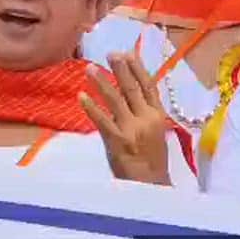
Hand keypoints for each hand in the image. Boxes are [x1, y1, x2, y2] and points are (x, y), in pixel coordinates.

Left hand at [81, 54, 171, 185]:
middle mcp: (146, 118)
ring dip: (101, 82)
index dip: (138, 68)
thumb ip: (145, 114)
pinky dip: (91, 107)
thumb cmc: (152, 161)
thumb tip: (130, 95)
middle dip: (120, 69)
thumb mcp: (156, 133)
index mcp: (158, 115)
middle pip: (132, 88)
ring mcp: (131, 129)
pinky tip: (81, 96)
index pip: (149, 86)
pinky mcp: (117, 141)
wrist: (151, 186)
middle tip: (110, 53)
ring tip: (90, 68)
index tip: (128, 53)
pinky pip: (101, 120)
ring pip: (115, 100)